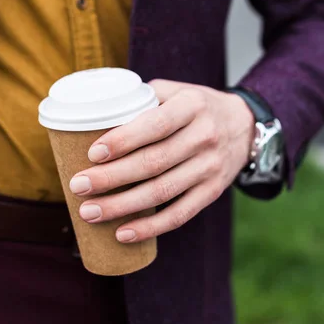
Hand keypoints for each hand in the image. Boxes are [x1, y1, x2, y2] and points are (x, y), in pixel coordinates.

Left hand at [69, 80, 253, 242]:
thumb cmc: (197, 106)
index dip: (123, 141)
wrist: (244, 126)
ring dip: (123, 206)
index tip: (92, 153)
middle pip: (154, 162)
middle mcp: (204, 136)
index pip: (156, 125)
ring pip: (163, 191)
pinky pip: (181, 214)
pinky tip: (123, 233)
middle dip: (112, 178)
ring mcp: (210, 167)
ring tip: (89, 212)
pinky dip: (151, 227)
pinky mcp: (213, 191)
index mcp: (192, 106)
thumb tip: (98, 113)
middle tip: (78, 186)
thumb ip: (144, 97)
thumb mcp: (177, 90)